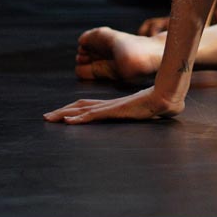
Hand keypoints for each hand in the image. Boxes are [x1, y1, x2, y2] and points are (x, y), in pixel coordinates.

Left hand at [44, 87, 182, 124]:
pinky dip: (79, 118)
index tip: (62, 114)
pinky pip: (93, 115)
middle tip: (46, 116)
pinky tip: (68, 121)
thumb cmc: (166, 102)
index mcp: (116, 105)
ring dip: (64, 115)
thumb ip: (152, 110)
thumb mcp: (153, 109)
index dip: (74, 110)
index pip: (89, 105)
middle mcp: (110, 104)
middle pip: (80, 105)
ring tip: (49, 118)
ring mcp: (112, 107)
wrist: (170, 95)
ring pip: (82, 110)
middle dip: (62, 111)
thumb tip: (168, 111)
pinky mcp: (115, 111)